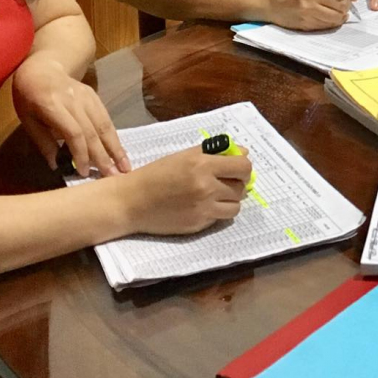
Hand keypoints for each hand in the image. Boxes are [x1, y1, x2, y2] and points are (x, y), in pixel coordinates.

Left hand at [12, 59, 129, 177]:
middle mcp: (74, 100)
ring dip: (116, 147)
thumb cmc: (28, 96)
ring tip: (125, 166)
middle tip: (113, 176)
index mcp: (52, 105)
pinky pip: (106, 118)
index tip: (84, 172)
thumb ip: (42, 141)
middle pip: (92, 130)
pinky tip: (120, 150)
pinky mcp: (95, 96)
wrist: (42, 68)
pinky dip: (114, 136)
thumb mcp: (26, 119)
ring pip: (104, 124)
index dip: (81, 153)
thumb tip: (56, 165)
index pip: (73, 132)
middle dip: (104, 155)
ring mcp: (87, 96)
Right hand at [118, 145, 252, 235]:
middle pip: (241, 187)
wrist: (132, 202)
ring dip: (230, 200)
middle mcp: (206, 187)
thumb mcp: (184, 155)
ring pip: (236, 206)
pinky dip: (216, 212)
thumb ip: (213, 152)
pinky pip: (220, 218)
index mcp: (202, 165)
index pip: (243, 166)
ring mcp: (203, 208)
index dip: (244, 167)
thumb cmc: (157, 174)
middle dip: (236, 183)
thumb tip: (242, 152)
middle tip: (225, 181)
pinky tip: (202, 206)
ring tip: (216, 195)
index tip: (238, 168)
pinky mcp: (198, 225)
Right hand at [267, 0, 355, 30]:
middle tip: (342, 4)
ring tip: (337, 12)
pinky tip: (328, 17)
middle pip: (342, 2)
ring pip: (337, 16)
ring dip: (340, 15)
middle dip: (346, 5)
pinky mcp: (305, 22)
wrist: (271, 0)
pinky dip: (331, 23)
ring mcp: (308, 9)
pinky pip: (327, 25)